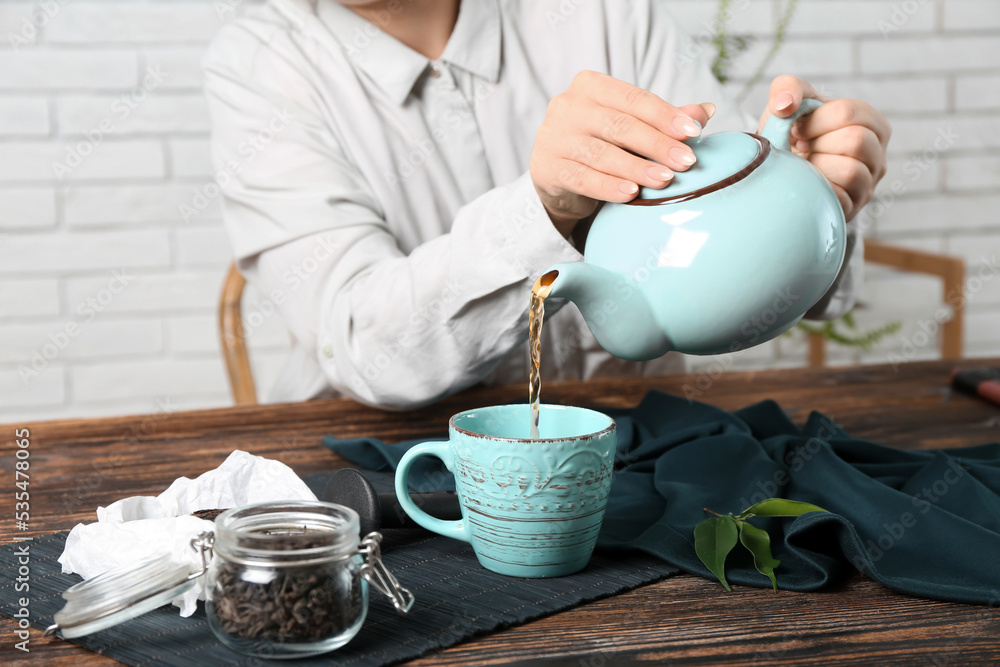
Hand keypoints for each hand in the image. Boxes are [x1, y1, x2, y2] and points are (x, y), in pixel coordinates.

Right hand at [530, 70, 714, 236]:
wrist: (558, 173)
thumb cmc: (602, 142)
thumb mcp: (631, 125)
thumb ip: (664, 118)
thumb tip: (706, 110)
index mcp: (590, 85)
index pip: (634, 99)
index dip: (665, 115)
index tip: (694, 131)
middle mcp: (567, 106)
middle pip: (620, 125)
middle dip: (657, 144)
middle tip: (687, 162)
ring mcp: (553, 137)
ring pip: (602, 154)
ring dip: (637, 168)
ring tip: (665, 180)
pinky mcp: (546, 168)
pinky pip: (583, 178)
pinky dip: (609, 187)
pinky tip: (631, 194)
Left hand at [758, 75, 890, 221]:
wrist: (783, 172)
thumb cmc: (792, 134)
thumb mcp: (789, 105)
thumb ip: (787, 88)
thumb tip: (785, 105)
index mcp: (872, 123)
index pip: (849, 113)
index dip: (814, 120)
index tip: (797, 129)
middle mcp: (878, 154)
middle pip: (856, 141)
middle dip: (817, 142)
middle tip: (801, 148)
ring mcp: (868, 185)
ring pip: (852, 171)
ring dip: (817, 166)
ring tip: (805, 165)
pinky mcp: (852, 209)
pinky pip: (839, 199)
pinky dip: (817, 189)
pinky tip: (807, 183)